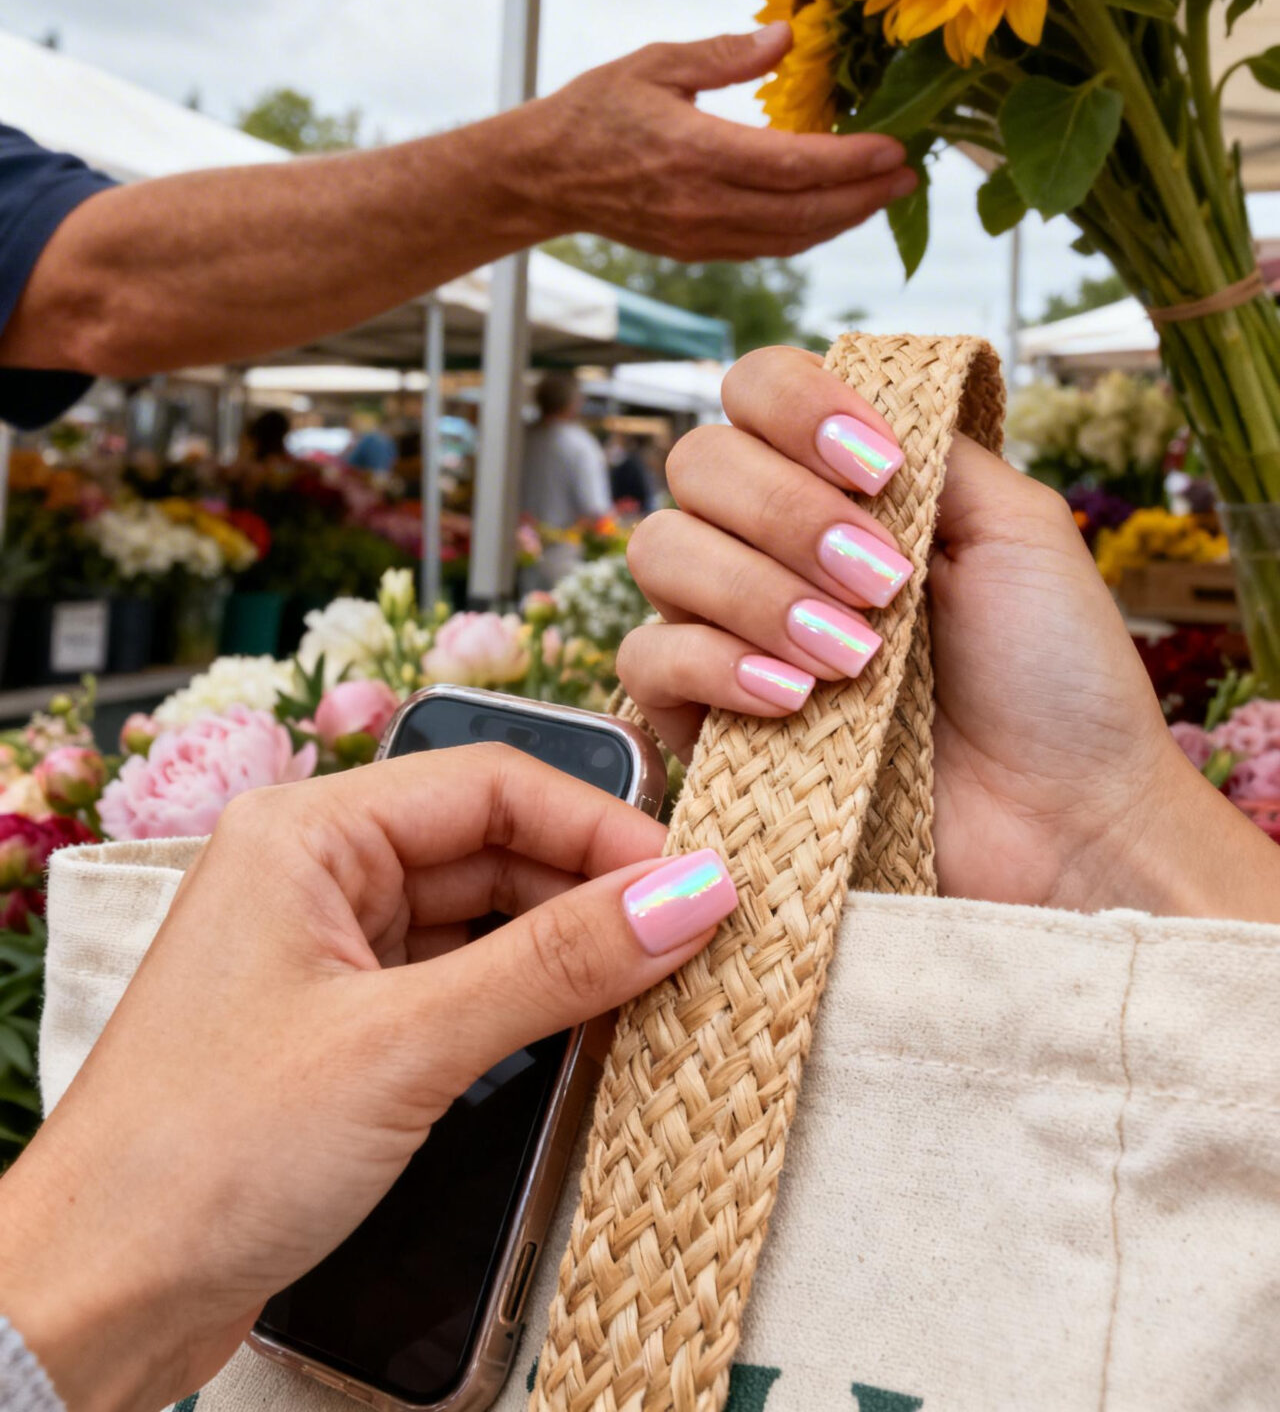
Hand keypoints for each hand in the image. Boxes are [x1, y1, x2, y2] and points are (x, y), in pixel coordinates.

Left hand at [0, 751, 736, 1411]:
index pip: (490, 784)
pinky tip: (586, 1027)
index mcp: (305, 830)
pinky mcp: (335, 1028)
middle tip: (697, 933)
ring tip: (661, 979)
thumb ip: (556, 964)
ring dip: (563, 947)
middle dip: (591, 886)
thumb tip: (690, 894)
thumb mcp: (407, 1048)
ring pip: (476, 915)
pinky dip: (521, 1000)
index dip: (602, 824)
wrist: (93, 1301)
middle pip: (489, 844)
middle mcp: (311, 871)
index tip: (697, 878)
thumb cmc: (208, 1155)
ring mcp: (321, 951)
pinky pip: (452, 981)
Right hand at [518, 22, 916, 259]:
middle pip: (805, 213)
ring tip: (884, 193)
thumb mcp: (655, 63)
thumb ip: (724, 53)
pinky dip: (809, 232)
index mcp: (695, 152)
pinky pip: (767, 247)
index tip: (895, 147)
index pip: (793, 165)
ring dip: (844, 219)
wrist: (543, 176)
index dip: (851, 162)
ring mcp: (700, 235)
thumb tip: (788, 35)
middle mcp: (702, 204)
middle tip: (910, 174)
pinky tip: (834, 211)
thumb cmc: (595, 110)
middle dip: (865, 196)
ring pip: (791, 239)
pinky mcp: (696, 250)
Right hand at [619, 347, 1279, 919]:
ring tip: (854, 657)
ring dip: (756, 592)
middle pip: (698, 463)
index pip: (756, 389)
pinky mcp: (707, 720)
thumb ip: (928, 443)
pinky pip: (644, 661)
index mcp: (844, 483)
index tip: (876, 469)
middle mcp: (776, 541)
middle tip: (882, 584)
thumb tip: (850, 398)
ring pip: (659, 552)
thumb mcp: (1019, 525)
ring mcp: (733, 628)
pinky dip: (712, 668)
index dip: (794, 409)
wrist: (1063, 821)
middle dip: (785, 514)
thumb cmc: (1057, 678)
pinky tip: (791, 699)